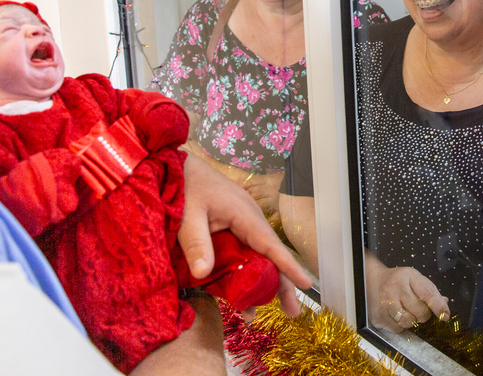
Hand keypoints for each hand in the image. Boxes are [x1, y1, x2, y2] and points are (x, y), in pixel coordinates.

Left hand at [179, 154, 310, 316]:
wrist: (176, 168)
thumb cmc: (185, 186)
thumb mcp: (187, 216)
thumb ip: (196, 244)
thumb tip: (203, 274)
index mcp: (244, 214)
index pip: (271, 245)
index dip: (288, 266)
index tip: (306, 284)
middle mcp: (248, 221)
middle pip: (269, 256)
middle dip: (281, 284)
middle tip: (292, 311)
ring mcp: (241, 226)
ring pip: (257, 258)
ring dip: (258, 284)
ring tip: (252, 314)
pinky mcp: (231, 230)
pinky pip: (242, 255)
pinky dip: (242, 275)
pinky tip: (236, 296)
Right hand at [366, 260, 449, 331]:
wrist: (371, 280)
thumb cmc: (398, 281)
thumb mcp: (414, 279)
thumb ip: (429, 291)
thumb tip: (445, 305)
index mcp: (408, 276)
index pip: (427, 293)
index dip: (438, 306)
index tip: (445, 316)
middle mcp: (395, 288)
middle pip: (419, 311)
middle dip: (423, 314)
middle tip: (418, 309)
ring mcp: (384, 303)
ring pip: (409, 322)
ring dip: (412, 321)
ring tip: (407, 312)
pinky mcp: (378, 316)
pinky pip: (397, 329)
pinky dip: (401, 326)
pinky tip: (396, 316)